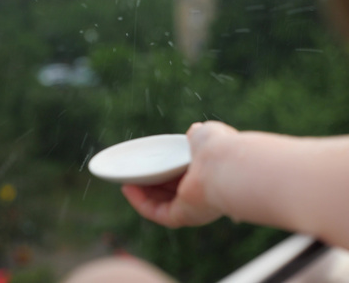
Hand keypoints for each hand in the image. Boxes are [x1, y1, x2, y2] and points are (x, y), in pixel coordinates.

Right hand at [121, 121, 237, 227]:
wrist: (223, 164)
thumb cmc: (218, 146)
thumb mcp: (205, 135)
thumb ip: (197, 135)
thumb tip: (192, 131)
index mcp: (210, 174)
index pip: (185, 173)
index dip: (168, 168)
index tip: (152, 161)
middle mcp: (202, 193)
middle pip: (171, 190)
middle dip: (151, 182)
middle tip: (133, 172)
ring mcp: (192, 207)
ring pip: (160, 203)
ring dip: (141, 193)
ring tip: (125, 179)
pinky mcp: (182, 217)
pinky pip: (155, 212)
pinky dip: (140, 201)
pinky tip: (127, 187)